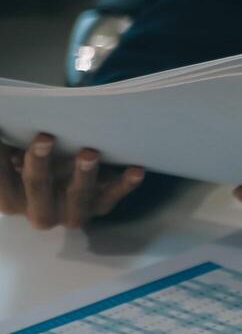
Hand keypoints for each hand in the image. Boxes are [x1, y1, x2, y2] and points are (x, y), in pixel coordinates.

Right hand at [0, 134, 145, 229]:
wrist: (64, 181)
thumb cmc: (36, 160)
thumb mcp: (18, 152)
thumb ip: (11, 144)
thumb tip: (8, 121)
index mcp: (9, 198)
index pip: (1, 180)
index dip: (0, 159)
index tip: (3, 139)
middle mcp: (38, 211)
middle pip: (37, 187)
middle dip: (39, 163)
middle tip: (45, 137)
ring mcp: (70, 213)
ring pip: (77, 197)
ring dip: (83, 175)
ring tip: (89, 153)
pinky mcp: (98, 207)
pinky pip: (112, 197)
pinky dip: (125, 184)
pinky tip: (136, 170)